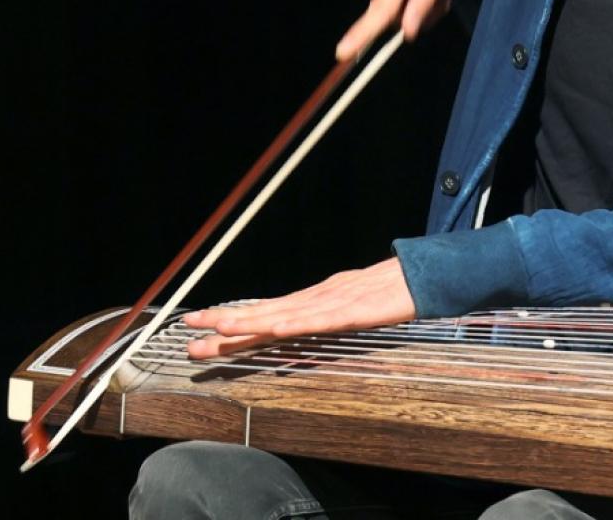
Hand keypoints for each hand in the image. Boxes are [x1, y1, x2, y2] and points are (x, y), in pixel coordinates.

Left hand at [180, 258, 417, 358]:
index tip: (199, 328)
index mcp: (311, 303)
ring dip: (252, 322)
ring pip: (286, 315)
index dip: (230, 322)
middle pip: (265, 314)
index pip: (264, 314)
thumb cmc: (386, 294)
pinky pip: (321, 320)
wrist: (421, 275)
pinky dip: (297, 323)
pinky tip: (276, 328)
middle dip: (226, 324)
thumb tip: (289, 338)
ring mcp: (333, 303)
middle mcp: (314, 300)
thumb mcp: (346, 311)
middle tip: (190, 331)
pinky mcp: (354, 310)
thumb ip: (318, 322)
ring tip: (221, 329)